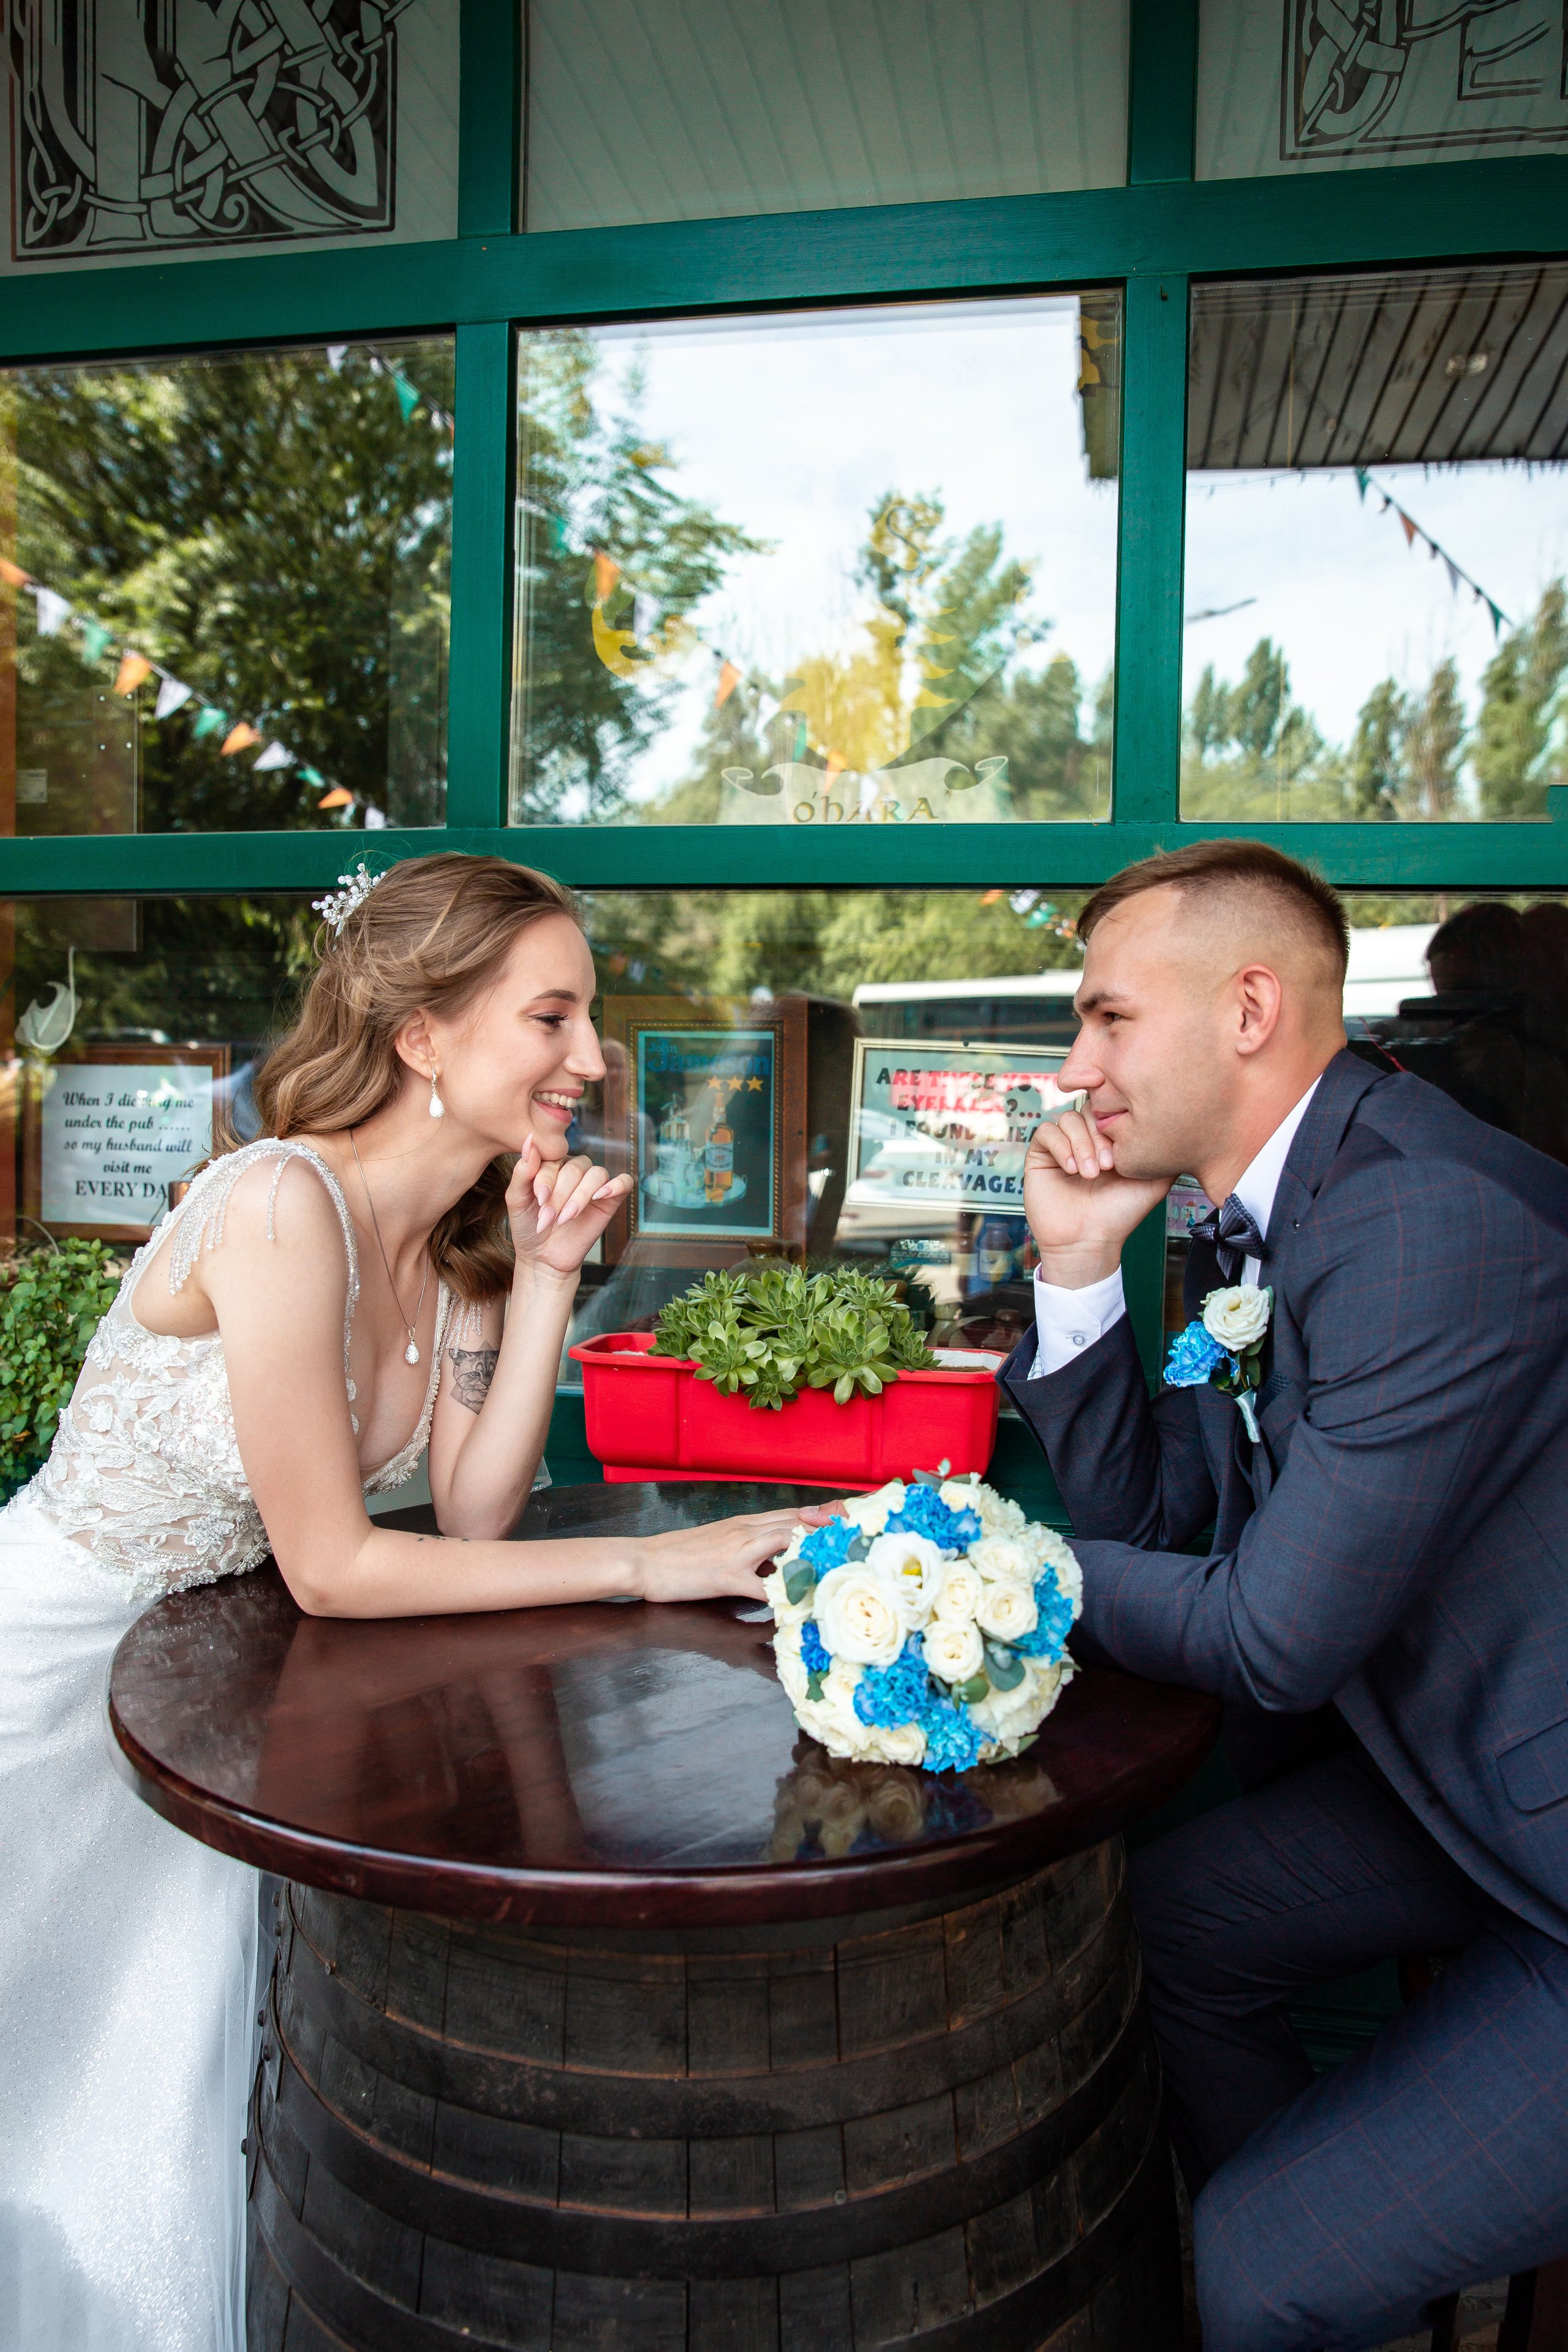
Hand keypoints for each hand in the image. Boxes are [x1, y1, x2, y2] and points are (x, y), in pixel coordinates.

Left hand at [507, 1135, 632, 1278]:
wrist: (543, 1257)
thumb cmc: (529, 1226)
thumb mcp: (517, 1199)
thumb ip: (522, 1171)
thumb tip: (529, 1141)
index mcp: (553, 1164)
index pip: (554, 1159)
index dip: (546, 1179)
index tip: (539, 1201)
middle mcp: (575, 1170)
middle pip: (575, 1169)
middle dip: (561, 1196)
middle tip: (549, 1218)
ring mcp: (594, 1184)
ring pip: (596, 1174)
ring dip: (580, 1197)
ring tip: (566, 1218)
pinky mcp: (610, 1200)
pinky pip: (624, 1182)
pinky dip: (616, 1186)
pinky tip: (600, 1196)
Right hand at [637, 1501, 840, 1604]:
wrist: (644, 1561)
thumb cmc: (679, 1557)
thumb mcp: (719, 1545)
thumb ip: (749, 1550)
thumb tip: (776, 1562)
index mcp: (745, 1524)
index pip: (792, 1513)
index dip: (824, 1514)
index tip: (852, 1515)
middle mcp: (746, 1531)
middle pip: (797, 1521)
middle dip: (831, 1524)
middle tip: (863, 1528)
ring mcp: (738, 1552)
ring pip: (786, 1541)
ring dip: (816, 1546)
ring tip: (845, 1554)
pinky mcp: (727, 1576)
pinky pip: (763, 1586)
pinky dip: (784, 1594)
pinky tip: (803, 1602)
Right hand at [1023, 1109, 1170, 1285]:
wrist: (1090, 1241)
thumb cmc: (1120, 1214)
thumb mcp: (1154, 1181)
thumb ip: (1165, 1153)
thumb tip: (1180, 1127)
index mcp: (1111, 1139)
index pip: (1111, 1107)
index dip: (1117, 1121)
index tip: (1123, 1153)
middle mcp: (1086, 1138)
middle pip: (1090, 1108)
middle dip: (1100, 1135)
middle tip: (1108, 1165)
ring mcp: (1063, 1145)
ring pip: (1068, 1118)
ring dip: (1081, 1144)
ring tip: (1090, 1173)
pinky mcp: (1040, 1155)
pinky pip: (1046, 1131)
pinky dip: (1061, 1146)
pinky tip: (1072, 1169)